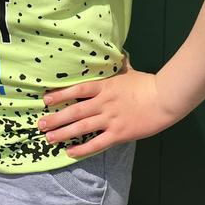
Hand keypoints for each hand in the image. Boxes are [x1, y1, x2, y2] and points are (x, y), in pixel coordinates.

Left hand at [38, 54, 182, 158]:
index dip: (60, 94)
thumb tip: (118, 53)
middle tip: (40, 124)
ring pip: (82, 127)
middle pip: (74, 110)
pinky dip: (82, 149)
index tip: (45, 99)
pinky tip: (70, 152)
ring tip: (48, 138)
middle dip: (55, 118)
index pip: (77, 89)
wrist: (165, 99)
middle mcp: (103, 103)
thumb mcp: (129, 71)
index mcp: (105, 86)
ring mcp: (110, 119)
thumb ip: (119, 65)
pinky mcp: (119, 134)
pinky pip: (97, 143)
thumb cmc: (147, 84)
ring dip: (63, 133)